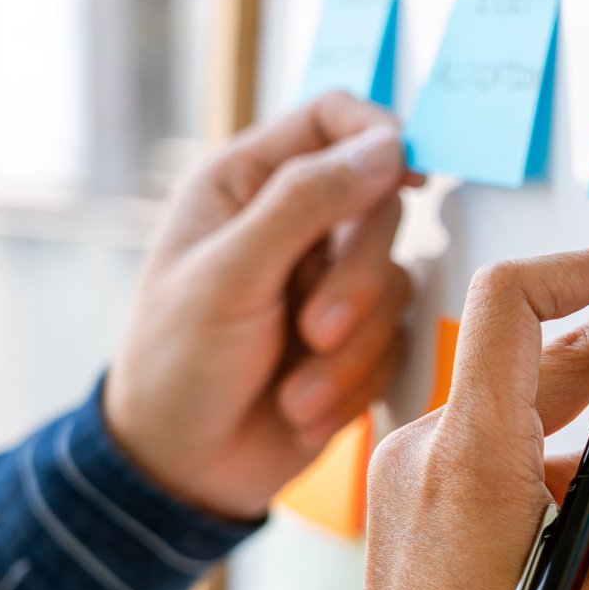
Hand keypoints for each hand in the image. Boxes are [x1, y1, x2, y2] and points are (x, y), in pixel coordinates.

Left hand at [105, 92, 417, 520]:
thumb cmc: (177, 363)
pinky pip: (396, 342)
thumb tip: (388, 144)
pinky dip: (354, 382)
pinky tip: (303, 408)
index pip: (333, 118)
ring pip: (395, 281)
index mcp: (246, 182)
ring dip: (349, 349)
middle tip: (314, 330)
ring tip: (294, 393)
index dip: (379, 134)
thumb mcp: (230, 274)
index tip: (411, 173)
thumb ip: (306, 202)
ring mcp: (330, 281)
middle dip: (356, 280)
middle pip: (381, 204)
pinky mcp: (356, 339)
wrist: (181, 471)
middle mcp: (295, 222)